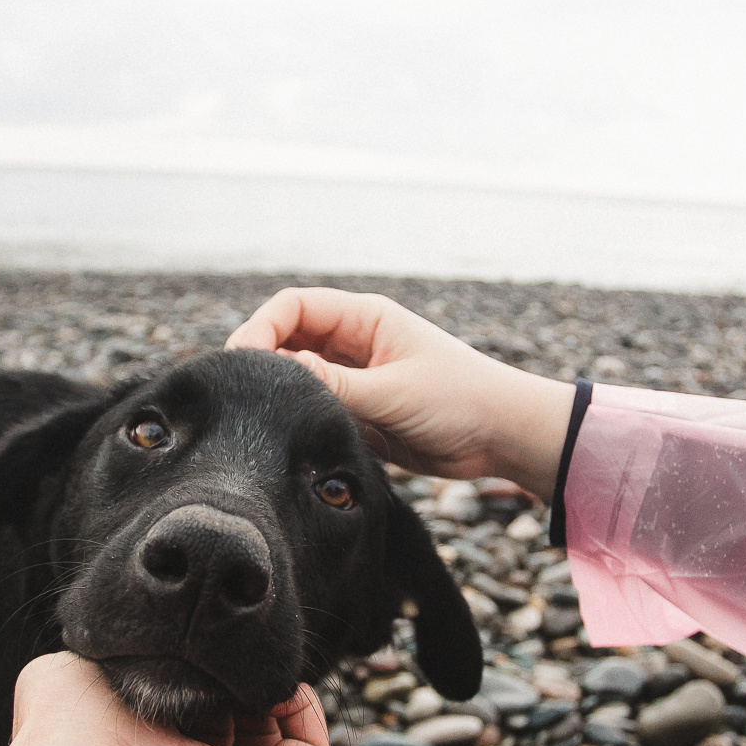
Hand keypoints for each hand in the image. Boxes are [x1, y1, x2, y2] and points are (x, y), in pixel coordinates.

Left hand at [0, 654, 328, 745]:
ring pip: (270, 732)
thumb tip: (112, 648)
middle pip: (228, 714)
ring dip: (269, 687)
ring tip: (253, 660)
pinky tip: (280, 683)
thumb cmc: (67, 742)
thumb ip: (86, 655)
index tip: (186, 633)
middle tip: (226, 646)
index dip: (189, 664)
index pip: (178, 702)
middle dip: (232, 674)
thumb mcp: (58, 676)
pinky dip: (305, 710)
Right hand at [227, 287, 572, 499]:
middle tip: (244, 396)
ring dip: (281, 394)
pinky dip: (298, 419)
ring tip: (264, 419)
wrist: (503, 437)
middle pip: (285, 339)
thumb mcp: (394, 391)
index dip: (260, 328)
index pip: (292, 306)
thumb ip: (334, 384)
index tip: (242, 363)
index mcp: (364, 317)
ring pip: (296, 377)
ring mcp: (353, 377)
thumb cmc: (461, 399)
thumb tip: (276, 372)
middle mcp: (353, 342)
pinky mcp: (357, 412)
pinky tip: (289, 439)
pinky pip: (314, 409)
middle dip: (261, 361)